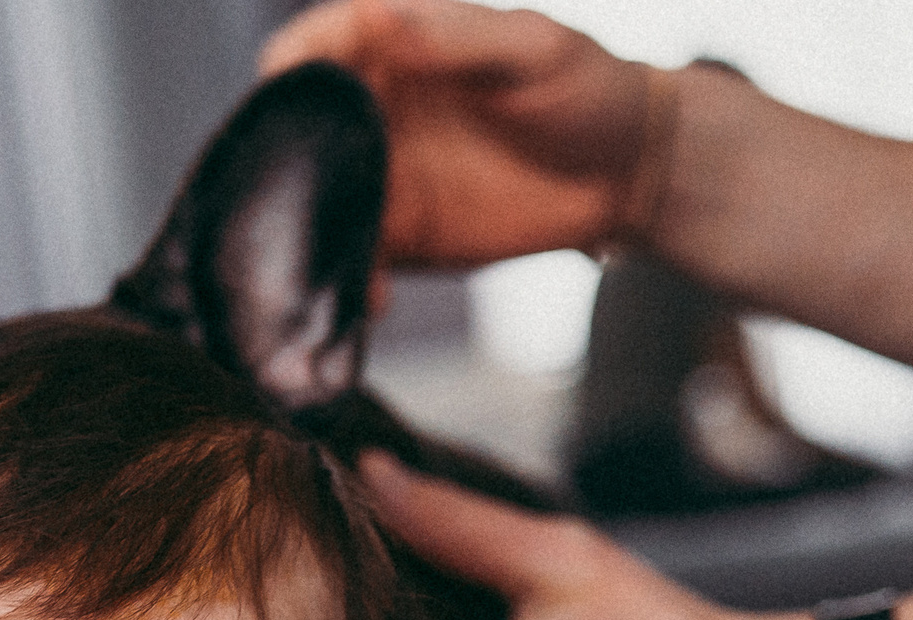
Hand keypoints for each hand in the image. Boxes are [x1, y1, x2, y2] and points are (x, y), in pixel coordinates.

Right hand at [259, 0, 660, 265]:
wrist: (631, 173)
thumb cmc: (588, 89)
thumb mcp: (531, 49)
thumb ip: (453, 36)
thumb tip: (373, 18)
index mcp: (393, 49)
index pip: (312, 51)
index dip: (286, 73)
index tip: (282, 105)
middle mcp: (372, 112)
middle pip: (295, 137)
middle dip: (281, 173)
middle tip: (294, 207)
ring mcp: (381, 177)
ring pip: (315, 205)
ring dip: (310, 238)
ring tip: (334, 266)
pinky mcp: (398, 235)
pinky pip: (354, 258)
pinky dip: (350, 281)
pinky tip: (373, 299)